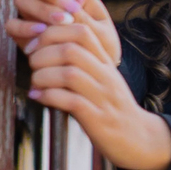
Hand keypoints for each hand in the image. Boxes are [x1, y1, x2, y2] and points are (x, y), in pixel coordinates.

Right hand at [4, 0, 121, 65]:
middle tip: (67, 9)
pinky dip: (24, 27)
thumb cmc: (101, 45)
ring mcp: (31, 13)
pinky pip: (12, 24)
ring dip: (41, 9)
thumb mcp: (100, 28)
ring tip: (61, 22)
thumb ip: (86, 12)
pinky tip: (41, 33)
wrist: (92, 72)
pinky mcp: (22, 32)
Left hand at [23, 22, 170, 169]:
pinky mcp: (98, 119)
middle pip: (72, 49)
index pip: (82, 31)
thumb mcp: (102, 78)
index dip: (52, 33)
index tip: (36, 46)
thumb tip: (46, 47)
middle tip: (32, 64)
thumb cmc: (111, 107)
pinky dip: (49, 96)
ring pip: (70, 74)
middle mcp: (106, 76)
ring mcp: (103, 97)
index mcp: (106, 62)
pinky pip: (71, 101)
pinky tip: (37, 96)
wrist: (137, 138)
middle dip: (43, 54)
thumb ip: (83, 61)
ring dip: (43, 76)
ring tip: (34, 82)